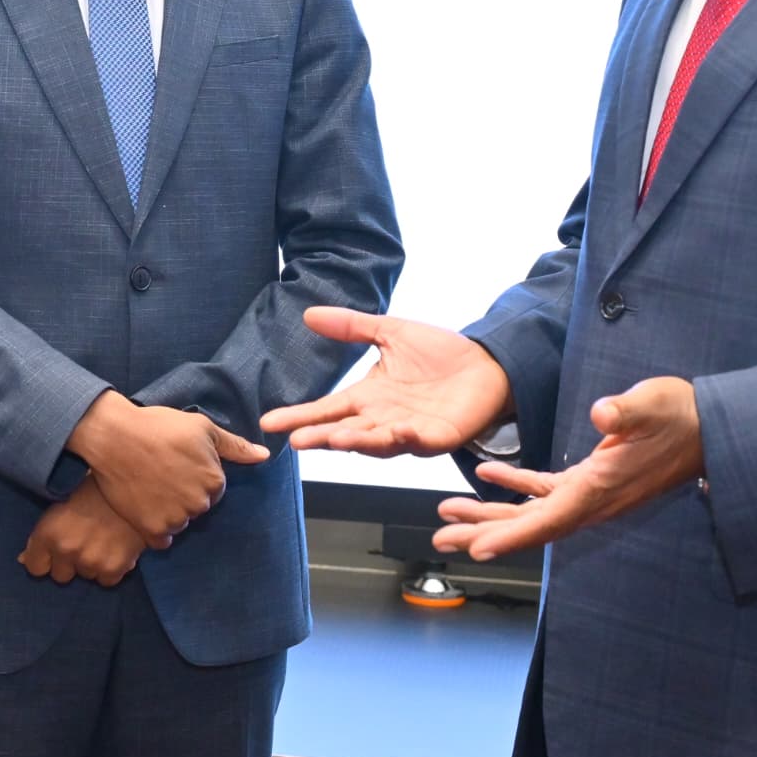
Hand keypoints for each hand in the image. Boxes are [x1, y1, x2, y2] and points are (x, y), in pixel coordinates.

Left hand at [18, 476, 147, 586]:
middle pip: (60, 576)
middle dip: (70, 562)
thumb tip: (22, 559)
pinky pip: (107, 580)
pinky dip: (112, 568)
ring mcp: (90, 560)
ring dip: (92, 563)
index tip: (56, 551)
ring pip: (85, 576)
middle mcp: (66, 549)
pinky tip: (116, 547)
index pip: (35, 567)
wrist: (135, 481)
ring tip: (103, 540)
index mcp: (48, 532)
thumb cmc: (96, 486)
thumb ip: (44, 534)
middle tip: (84, 541)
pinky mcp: (114, 567)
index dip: (45, 559)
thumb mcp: (62, 502)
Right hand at [67, 391, 269, 541]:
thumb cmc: (158, 427)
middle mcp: (198, 504)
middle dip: (183, 494)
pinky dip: (154, 528)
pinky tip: (144, 506)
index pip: (213, 489)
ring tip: (150, 486)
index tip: (176, 463)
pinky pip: (162, 540)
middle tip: (162, 473)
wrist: (114, 436)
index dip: (195, 476)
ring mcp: (175, 519)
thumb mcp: (201, 427)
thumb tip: (265, 455)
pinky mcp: (152, 529)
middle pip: (197, 507)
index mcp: (214, 480)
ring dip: (169, 511)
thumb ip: (235, 446)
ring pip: (180, 523)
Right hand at [260, 307, 512, 456]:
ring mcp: (408, 432)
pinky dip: (404, 438)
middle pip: (344, 431)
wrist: (487, 363)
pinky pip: (417, 442)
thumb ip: (351, 326)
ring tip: (335, 439)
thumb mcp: (390, 332)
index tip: (269, 422)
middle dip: (321, 437)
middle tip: (296, 440)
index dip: (299, 416)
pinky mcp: (436, 438)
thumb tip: (308, 314)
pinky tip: (395, 431)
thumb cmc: (439, 352)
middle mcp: (382, 419)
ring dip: (356, 442)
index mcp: (368, 396)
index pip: (327, 409)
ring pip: (375, 442)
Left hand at [430, 375, 702, 560]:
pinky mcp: (591, 479)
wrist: (708, 427)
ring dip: (489, 514)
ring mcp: (590, 493)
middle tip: (439, 538)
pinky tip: (486, 472)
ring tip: (447, 513)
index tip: (477, 549)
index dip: (512, 537)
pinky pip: (545, 489)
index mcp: (601, 489)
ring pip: (531, 512)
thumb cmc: (680, 416)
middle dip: (482, 533)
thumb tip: (602, 413)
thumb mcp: (653, 404)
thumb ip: (626, 410)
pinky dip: (514, 482)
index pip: (549, 520)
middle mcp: (591, 500)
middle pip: (529, 526)